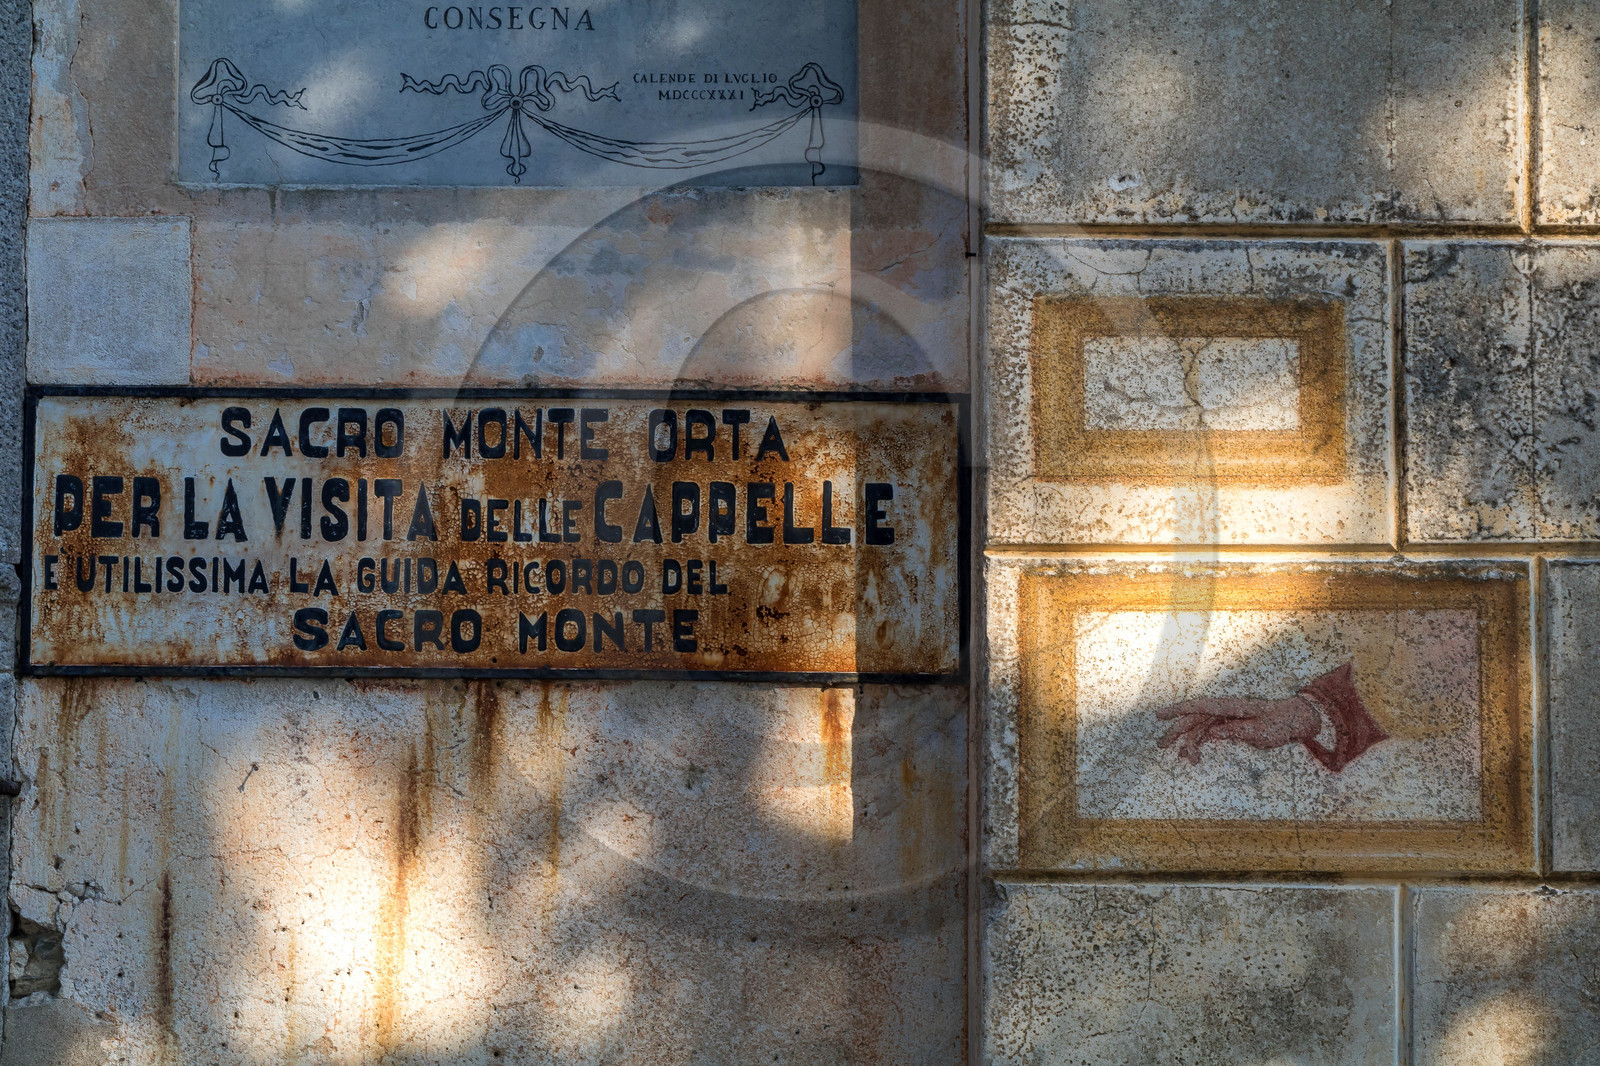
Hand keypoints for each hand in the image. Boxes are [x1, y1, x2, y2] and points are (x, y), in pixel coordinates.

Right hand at [1155, 695, 1322, 764]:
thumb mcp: (1263, 730)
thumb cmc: (1282, 722)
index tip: (1159, 715)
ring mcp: (1226, 718)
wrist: (1297, 720)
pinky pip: (1209, 733)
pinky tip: (1193, 756)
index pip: (1199, 706)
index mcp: (1231, 706)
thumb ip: (1237, 731)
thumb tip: (1213, 733)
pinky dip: (1200, 744)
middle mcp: (1224, 710)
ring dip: (1188, 741)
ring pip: (1199, 728)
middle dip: (1176, 730)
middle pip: (1194, 718)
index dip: (1177, 710)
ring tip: (1181, 757)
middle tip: (1161, 745)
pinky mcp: (1230, 726)